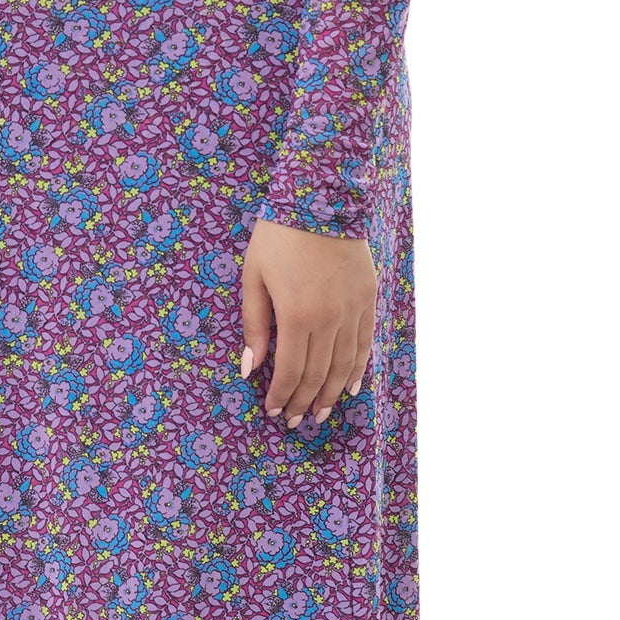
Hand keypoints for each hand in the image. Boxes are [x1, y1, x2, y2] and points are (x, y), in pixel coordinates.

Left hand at [240, 219, 377, 427]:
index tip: (272, 411)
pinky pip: (366, 343)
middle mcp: (330, 319)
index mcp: (297, 316)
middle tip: (293, 421)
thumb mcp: (254, 278)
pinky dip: (359, 368)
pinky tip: (352, 386)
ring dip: (332, 393)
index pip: (291, 371)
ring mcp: (353, 310)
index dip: (281, 395)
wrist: (322, 199)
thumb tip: (251, 369)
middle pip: (319, 374)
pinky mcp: (369, 299)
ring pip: (346, 365)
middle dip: (303, 401)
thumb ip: (254, 326)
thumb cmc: (278, 237)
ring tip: (320, 413)